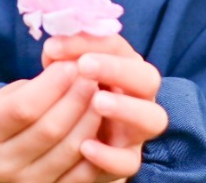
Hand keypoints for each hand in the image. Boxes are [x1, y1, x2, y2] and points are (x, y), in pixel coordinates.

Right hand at [0, 60, 106, 182]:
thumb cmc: (6, 119)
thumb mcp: (6, 97)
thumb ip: (34, 86)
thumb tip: (72, 64)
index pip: (23, 108)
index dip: (52, 84)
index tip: (72, 64)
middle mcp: (2, 164)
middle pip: (49, 129)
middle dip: (76, 97)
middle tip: (93, 74)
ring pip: (69, 150)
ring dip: (91, 118)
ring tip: (102, 94)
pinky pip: (83, 174)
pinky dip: (98, 147)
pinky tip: (103, 124)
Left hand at [43, 34, 168, 181]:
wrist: (70, 137)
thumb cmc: (72, 93)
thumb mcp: (65, 72)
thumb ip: (62, 58)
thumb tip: (52, 48)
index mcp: (126, 65)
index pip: (117, 46)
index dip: (88, 43)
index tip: (54, 47)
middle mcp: (140, 95)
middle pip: (148, 78)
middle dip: (117, 69)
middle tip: (84, 66)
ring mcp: (138, 128)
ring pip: (153, 119)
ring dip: (127, 108)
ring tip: (97, 102)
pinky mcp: (128, 159)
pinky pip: (130, 162)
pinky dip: (110, 156)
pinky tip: (85, 147)